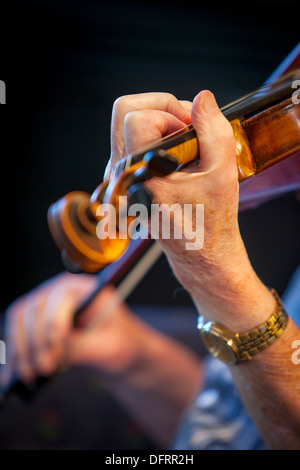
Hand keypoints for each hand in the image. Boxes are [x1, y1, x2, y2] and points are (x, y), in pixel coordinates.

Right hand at [1, 272, 147, 385]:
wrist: (116, 352)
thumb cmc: (120, 344)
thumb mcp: (110, 348)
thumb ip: (84, 347)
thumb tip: (58, 351)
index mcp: (85, 288)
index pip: (61, 298)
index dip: (55, 324)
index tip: (58, 350)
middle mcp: (61, 291)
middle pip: (35, 309)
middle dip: (36, 341)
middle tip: (44, 368)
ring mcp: (45, 305)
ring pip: (20, 322)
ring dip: (21, 350)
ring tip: (30, 376)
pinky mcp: (34, 323)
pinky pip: (16, 335)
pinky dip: (14, 356)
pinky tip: (14, 377)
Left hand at [106, 91, 275, 329]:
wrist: (200, 253)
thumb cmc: (211, 220)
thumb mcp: (222, 174)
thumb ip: (213, 131)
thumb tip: (201, 98)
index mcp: (143, 176)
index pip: (137, 118)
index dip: (169, 114)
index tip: (191, 130)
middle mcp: (123, 176)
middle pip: (124, 111)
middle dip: (160, 108)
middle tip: (186, 127)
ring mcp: (119, 179)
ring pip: (126, 125)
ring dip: (158, 123)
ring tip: (184, 145)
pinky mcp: (123, 180)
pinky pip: (130, 141)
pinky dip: (154, 137)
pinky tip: (175, 157)